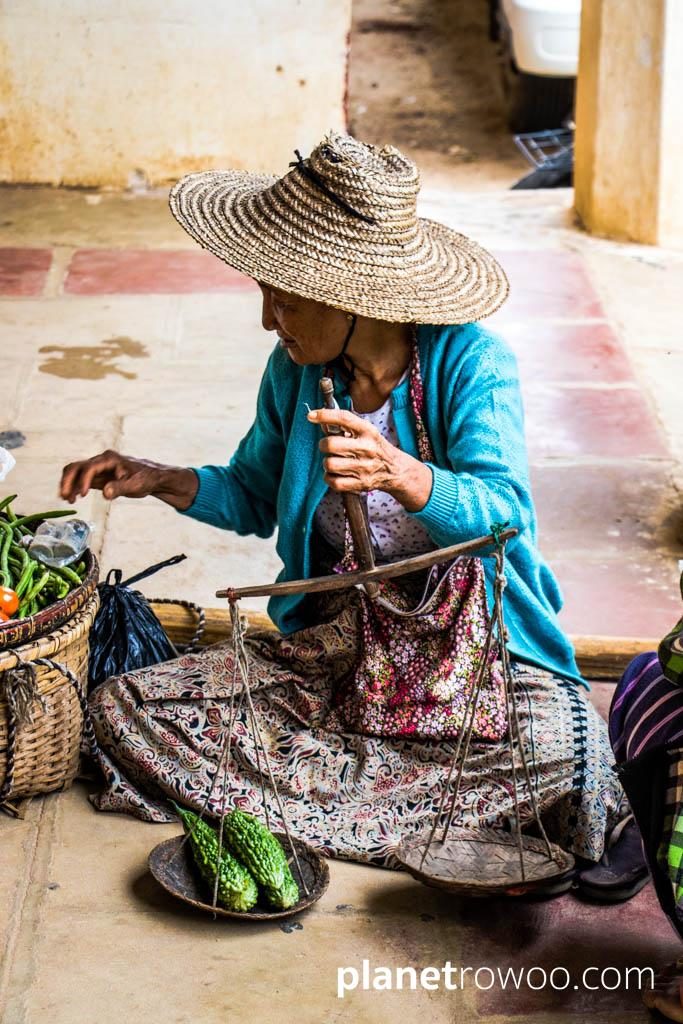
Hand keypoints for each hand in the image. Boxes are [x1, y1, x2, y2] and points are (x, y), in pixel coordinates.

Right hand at [59, 451, 197, 509]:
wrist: (152, 478)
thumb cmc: (145, 478)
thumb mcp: (135, 485)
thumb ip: (119, 488)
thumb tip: (106, 493)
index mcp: (110, 459)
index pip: (90, 467)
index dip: (84, 480)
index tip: (82, 494)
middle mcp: (101, 461)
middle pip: (77, 466)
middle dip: (68, 480)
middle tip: (65, 496)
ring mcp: (98, 468)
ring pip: (76, 472)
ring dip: (68, 484)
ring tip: (66, 498)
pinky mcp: (98, 476)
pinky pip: (81, 479)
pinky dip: (74, 487)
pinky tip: (72, 497)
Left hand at [307, 408, 432, 512]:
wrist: (395, 470)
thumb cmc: (375, 447)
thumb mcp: (367, 431)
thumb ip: (346, 426)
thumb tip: (320, 420)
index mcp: (368, 431)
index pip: (343, 418)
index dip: (325, 415)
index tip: (311, 416)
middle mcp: (366, 448)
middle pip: (331, 444)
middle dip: (324, 445)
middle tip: (327, 446)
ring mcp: (363, 467)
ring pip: (330, 464)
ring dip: (327, 462)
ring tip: (334, 461)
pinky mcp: (360, 483)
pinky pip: (333, 482)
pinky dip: (329, 477)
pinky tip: (335, 473)